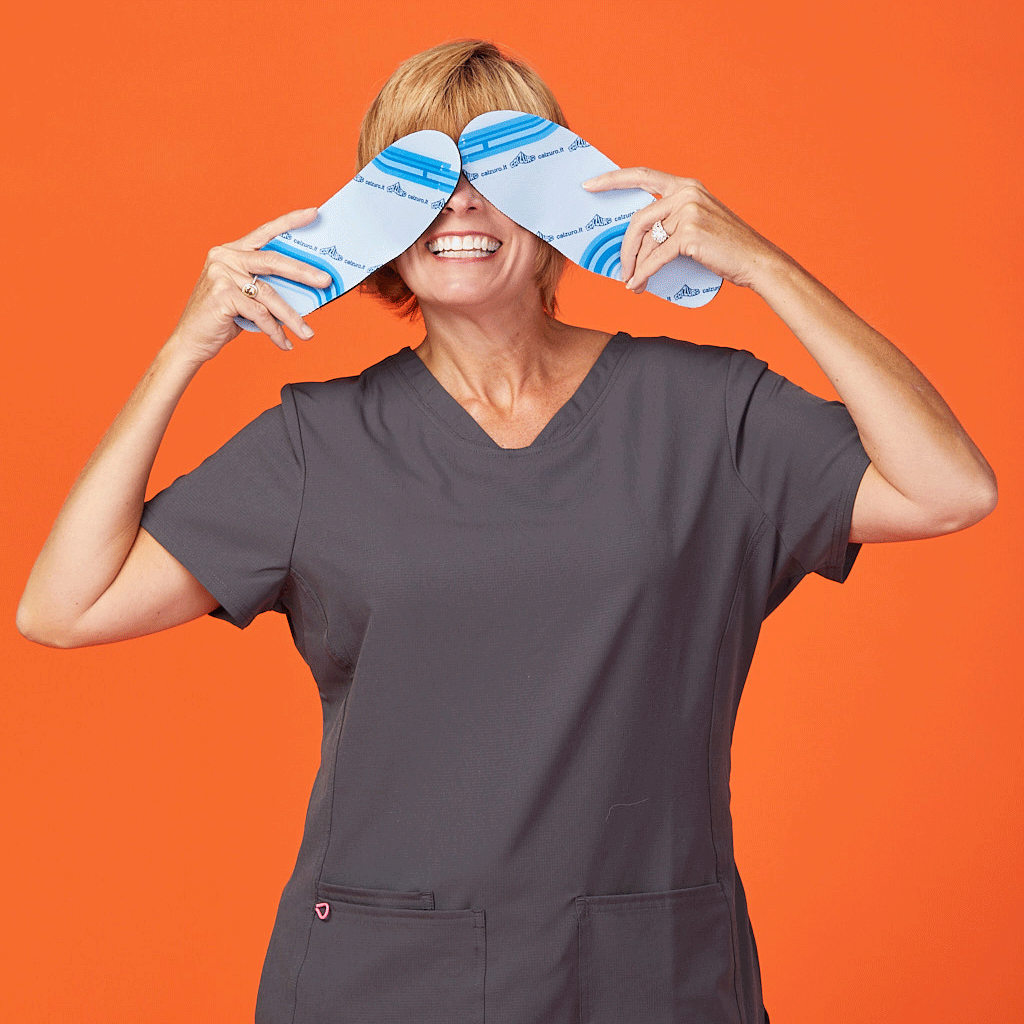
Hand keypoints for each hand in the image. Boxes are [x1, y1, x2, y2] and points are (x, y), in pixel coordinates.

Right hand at [169, 207, 333, 361]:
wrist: (191, 340)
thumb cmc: (222, 317)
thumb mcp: (246, 295)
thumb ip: (266, 285)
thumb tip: (306, 290)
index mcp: (232, 252)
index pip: (265, 232)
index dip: (290, 222)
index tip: (314, 213)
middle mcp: (225, 257)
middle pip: (273, 260)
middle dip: (303, 271)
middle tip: (326, 281)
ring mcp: (221, 274)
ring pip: (269, 294)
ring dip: (292, 317)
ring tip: (307, 333)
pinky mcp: (221, 294)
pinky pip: (259, 314)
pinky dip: (275, 331)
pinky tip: (284, 343)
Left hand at [582, 168, 787, 294]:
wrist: (755, 261)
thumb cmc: (724, 248)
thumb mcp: (696, 224)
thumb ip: (670, 222)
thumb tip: (635, 241)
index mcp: (685, 186)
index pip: (642, 175)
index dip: (612, 180)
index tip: (588, 185)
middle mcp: (686, 193)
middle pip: (638, 220)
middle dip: (625, 249)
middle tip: (620, 270)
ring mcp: (689, 211)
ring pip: (647, 242)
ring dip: (635, 266)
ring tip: (633, 283)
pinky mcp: (691, 234)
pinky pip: (657, 257)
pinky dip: (644, 274)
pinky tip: (638, 284)